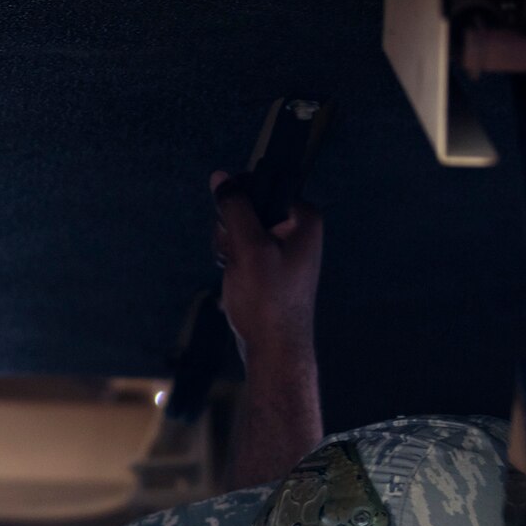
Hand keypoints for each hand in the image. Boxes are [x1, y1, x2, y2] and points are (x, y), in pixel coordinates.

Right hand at [210, 170, 322, 364]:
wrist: (273, 348)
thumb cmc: (268, 300)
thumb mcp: (248, 247)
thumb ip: (235, 208)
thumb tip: (221, 178)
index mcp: (304, 218)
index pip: (264, 186)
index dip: (241, 202)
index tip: (235, 227)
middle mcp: (299, 230)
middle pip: (250, 208)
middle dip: (233, 229)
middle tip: (236, 254)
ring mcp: (285, 249)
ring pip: (242, 229)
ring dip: (230, 247)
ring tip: (237, 270)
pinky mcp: (271, 266)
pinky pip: (244, 249)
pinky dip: (233, 259)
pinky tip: (236, 276)